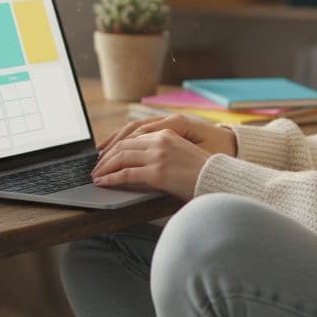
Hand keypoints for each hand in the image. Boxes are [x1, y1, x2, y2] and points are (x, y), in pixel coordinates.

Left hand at [93, 115, 237, 199]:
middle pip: (123, 146)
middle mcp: (160, 141)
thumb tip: (141, 162)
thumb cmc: (204, 171)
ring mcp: (158, 156)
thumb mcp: (182, 153)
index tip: (106, 156)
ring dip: (105, 168)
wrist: (219, 179)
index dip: (115, 147)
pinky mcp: (157, 172)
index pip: (132, 137)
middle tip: (96, 167)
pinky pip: (126, 174)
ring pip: (121, 158)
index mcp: (167, 133)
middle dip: (106, 158)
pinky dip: (111, 179)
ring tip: (96, 176)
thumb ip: (162, 152)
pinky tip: (104, 183)